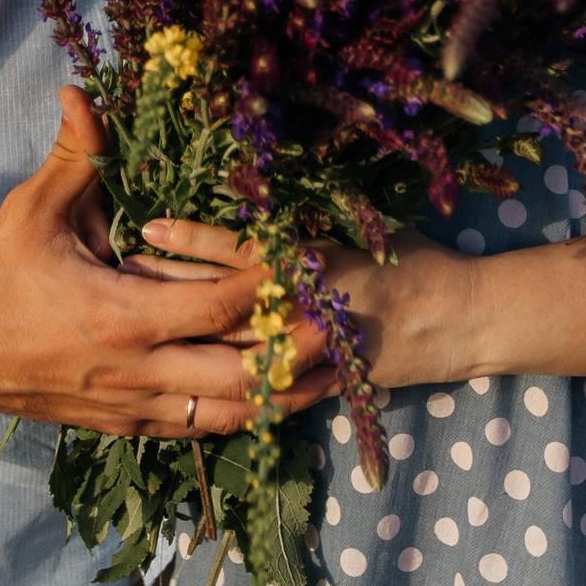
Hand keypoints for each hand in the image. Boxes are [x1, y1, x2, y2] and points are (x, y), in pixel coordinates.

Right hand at [0, 89, 327, 436]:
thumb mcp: (35, 209)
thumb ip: (72, 152)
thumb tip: (80, 89)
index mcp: (124, 315)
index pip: (220, 306)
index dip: (268, 287)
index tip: (304, 265)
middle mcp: (137, 370)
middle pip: (242, 375)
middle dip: (295, 351)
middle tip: (340, 328)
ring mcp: (132, 405)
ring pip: (226, 414)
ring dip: (280, 396)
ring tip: (325, 379)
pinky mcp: (122, 424)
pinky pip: (194, 428)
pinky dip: (236, 417)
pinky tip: (265, 405)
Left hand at [129, 218, 491, 392]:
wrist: (464, 320)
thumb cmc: (414, 261)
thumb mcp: (361, 229)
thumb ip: (305, 226)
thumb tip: (254, 198)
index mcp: (315, 263)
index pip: (240, 250)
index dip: (192, 239)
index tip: (149, 225)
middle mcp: (307, 310)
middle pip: (223, 301)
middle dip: (169, 288)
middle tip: (121, 268)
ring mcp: (311, 354)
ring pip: (233, 345)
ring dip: (183, 332)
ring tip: (134, 318)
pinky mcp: (319, 383)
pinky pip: (261, 388)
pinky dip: (220, 378)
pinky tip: (179, 373)